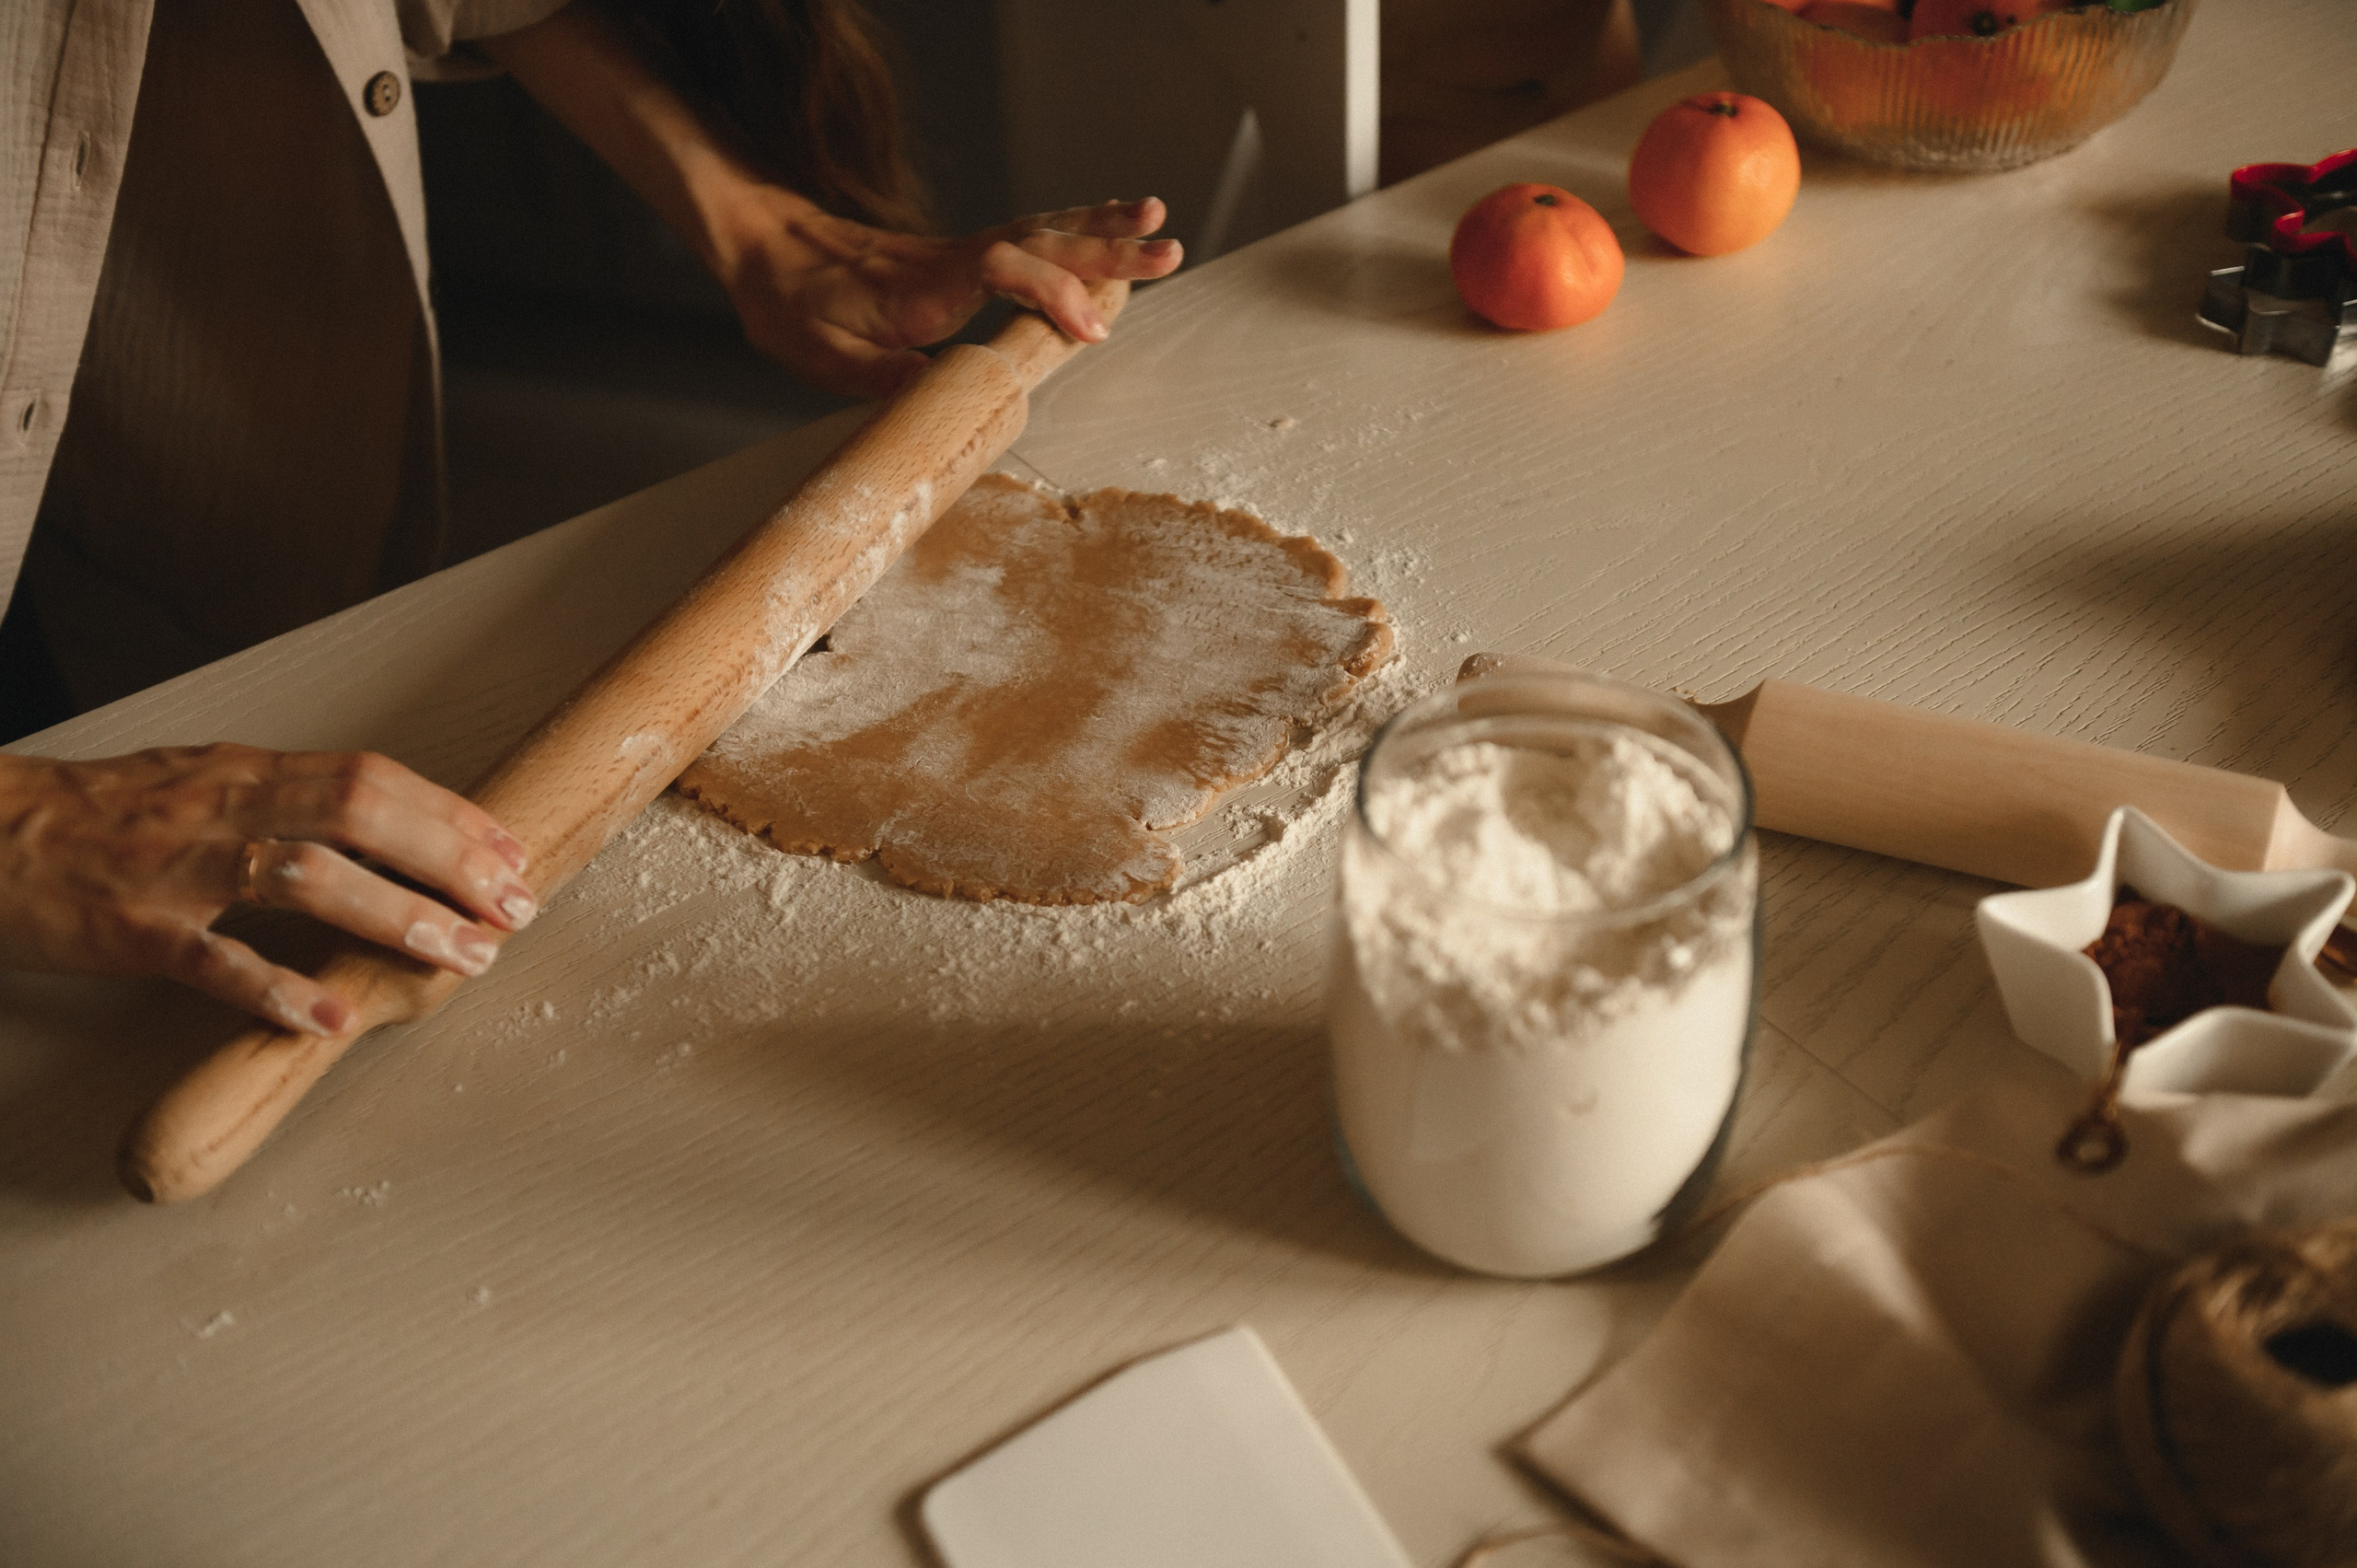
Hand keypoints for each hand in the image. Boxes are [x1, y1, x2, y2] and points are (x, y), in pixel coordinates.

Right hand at [0, 745, 537, 1034]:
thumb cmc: (94, 814)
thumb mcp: (199, 784)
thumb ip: (285, 801)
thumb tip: (385, 824)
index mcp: (244, 773)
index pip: (371, 778)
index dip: (449, 815)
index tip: (511, 853)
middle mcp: (222, 807)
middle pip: (359, 814)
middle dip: (448, 860)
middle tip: (512, 906)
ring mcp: (176, 867)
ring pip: (303, 877)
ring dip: (393, 918)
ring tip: (458, 955)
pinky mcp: (129, 929)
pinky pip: (212, 959)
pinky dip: (276, 988)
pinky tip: (331, 1015)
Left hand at [476, 7, 1181, 399]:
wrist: (766, 252)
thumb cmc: (791, 305)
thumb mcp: (819, 352)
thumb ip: (880, 375)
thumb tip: (942, 397)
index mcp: (926, 284)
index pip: (1005, 270)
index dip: (1051, 294)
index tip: (1089, 328)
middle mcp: (955, 259)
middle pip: (1044, 242)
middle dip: (1108, 249)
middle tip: (1167, 251)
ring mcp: (964, 254)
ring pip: (1045, 232)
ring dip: (1104, 231)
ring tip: (1160, 229)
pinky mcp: (966, 257)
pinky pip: (1032, 239)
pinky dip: (1077, 232)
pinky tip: (1111, 231)